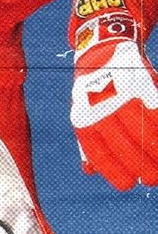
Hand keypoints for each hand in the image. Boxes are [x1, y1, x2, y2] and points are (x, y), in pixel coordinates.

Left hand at [71, 19, 157, 188]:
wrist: (102, 50)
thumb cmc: (94, 90)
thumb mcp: (83, 112)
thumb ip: (88, 141)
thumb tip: (90, 171)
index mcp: (82, 118)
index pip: (100, 152)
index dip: (116, 171)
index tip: (130, 184)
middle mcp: (98, 106)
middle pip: (125, 144)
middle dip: (141, 166)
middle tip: (153, 179)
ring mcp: (119, 93)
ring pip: (142, 129)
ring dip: (156, 150)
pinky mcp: (137, 81)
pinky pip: (155, 110)